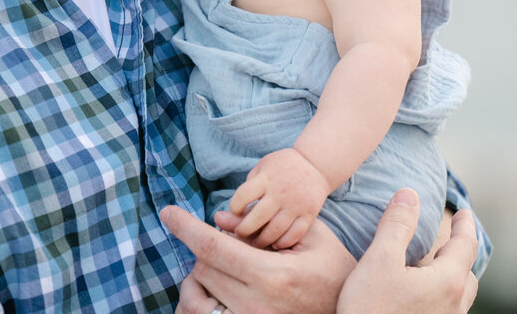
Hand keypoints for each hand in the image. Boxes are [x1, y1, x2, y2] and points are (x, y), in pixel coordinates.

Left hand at [161, 205, 353, 313]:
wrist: (349, 308)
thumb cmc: (333, 268)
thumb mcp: (310, 236)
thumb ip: (261, 226)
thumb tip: (219, 219)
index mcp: (273, 276)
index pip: (215, 247)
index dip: (187, 227)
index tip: (168, 212)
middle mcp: (257, 305)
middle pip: (204, 267)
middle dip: (208, 247)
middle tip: (233, 242)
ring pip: (200, 292)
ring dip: (204, 273)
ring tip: (227, 265)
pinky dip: (205, 298)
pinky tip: (220, 287)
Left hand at [229, 148, 331, 248]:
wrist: (316, 165)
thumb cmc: (282, 168)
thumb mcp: (262, 168)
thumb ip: (245, 190)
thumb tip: (220, 217)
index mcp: (267, 178)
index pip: (242, 197)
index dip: (234, 208)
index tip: (235, 212)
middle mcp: (281, 191)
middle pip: (257, 218)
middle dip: (243, 230)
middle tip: (240, 233)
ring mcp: (297, 204)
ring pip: (275, 230)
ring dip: (261, 241)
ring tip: (255, 242)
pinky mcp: (309, 214)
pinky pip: (294, 235)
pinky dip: (283, 243)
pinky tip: (275, 243)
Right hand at [337, 189, 478, 313]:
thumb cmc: (370, 312)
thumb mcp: (379, 261)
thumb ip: (396, 225)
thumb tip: (410, 194)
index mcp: (448, 282)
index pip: (466, 245)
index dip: (466, 225)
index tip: (465, 213)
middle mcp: (454, 307)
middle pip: (467, 274)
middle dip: (460, 254)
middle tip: (450, 240)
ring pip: (457, 298)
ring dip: (450, 278)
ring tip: (433, 269)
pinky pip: (445, 312)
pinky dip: (439, 297)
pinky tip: (418, 299)